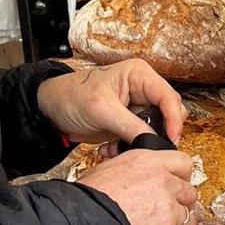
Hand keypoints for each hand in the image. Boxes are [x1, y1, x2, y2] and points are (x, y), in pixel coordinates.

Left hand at [37, 58, 187, 144]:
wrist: (50, 109)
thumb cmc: (71, 96)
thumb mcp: (102, 110)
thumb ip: (131, 126)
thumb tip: (154, 142)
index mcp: (140, 75)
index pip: (169, 97)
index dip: (174, 119)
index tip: (172, 140)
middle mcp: (143, 89)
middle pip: (168, 114)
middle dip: (157, 133)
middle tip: (145, 148)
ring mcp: (137, 107)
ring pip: (156, 129)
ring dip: (141, 143)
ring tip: (119, 149)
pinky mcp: (130, 123)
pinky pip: (141, 138)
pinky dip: (129, 148)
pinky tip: (111, 149)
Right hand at [78, 147, 199, 224]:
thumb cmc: (87, 199)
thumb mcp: (108, 170)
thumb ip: (132, 171)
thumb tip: (133, 177)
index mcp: (148, 161)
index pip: (182, 162)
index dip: (182, 176)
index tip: (179, 185)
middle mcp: (162, 181)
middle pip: (188, 193)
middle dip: (181, 205)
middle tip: (173, 214)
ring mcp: (168, 208)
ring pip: (187, 220)